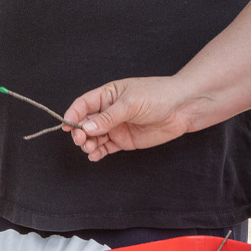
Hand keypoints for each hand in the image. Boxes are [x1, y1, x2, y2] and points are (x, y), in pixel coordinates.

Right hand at [63, 76, 194, 161]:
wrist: (182, 108)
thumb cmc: (158, 96)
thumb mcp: (130, 103)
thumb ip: (108, 117)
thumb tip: (86, 128)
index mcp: (108, 94)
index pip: (83, 104)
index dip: (73, 114)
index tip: (67, 125)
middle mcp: (109, 111)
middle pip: (85, 123)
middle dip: (79, 132)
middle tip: (81, 140)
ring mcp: (116, 126)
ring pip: (94, 137)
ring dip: (88, 143)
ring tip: (90, 148)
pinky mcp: (125, 140)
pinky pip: (106, 147)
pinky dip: (98, 152)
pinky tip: (94, 155)